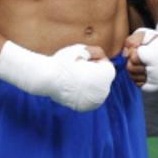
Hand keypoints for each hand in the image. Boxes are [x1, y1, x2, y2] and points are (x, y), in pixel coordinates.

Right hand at [0, 41, 114, 111]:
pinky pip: (88, 97)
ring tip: (74, 77)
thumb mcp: (82, 49)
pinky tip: (73, 86)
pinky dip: (83, 93)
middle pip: (102, 78)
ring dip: (89, 83)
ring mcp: (96, 101)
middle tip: (77, 68)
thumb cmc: (66, 61)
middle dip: (93, 72)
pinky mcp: (86, 108)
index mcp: (107, 75)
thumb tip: (99, 58)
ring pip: (95, 88)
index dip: (94, 59)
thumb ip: (95, 52)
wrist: (49, 78)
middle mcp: (106, 90)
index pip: (105, 65)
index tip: (81, 59)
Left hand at [123, 13, 157, 91]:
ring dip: (134, 69)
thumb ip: (131, 41)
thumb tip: (124, 55)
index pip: (133, 58)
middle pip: (131, 68)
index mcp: (156, 55)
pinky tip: (145, 70)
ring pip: (133, 77)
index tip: (140, 48)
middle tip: (140, 56)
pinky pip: (140, 85)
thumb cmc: (155, 41)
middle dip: (132, 61)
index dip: (133, 51)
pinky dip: (140, 78)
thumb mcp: (144, 34)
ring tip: (143, 62)